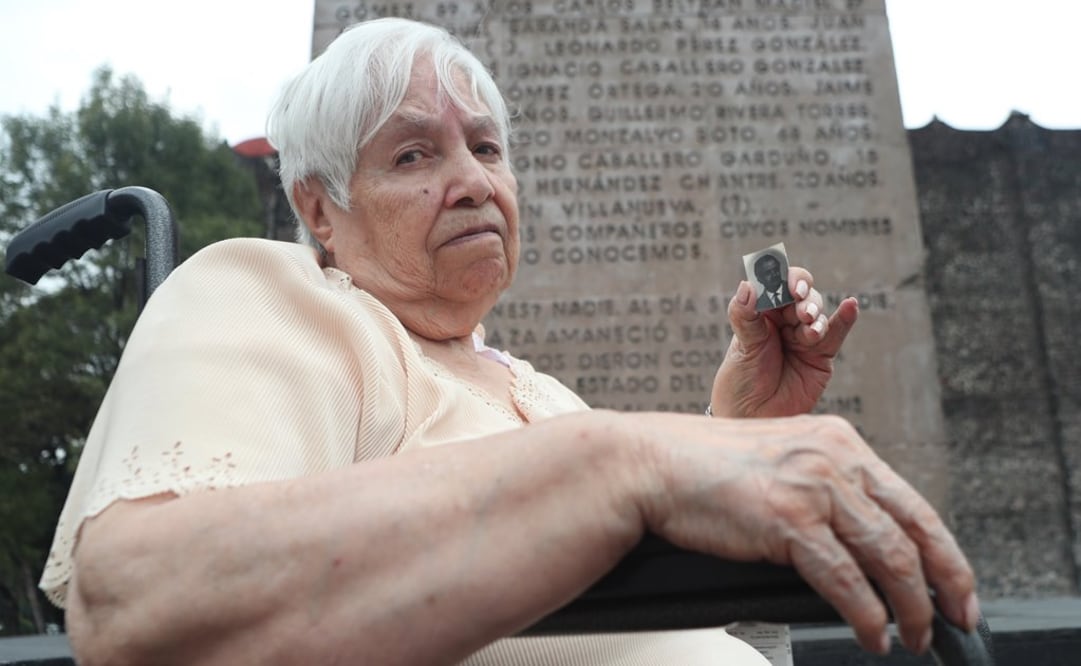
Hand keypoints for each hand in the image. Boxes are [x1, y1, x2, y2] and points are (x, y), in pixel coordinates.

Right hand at [630, 412, 978, 655]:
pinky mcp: (788, 519)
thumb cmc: (703, 470)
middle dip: (947, 585)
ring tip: (912, 637)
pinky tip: (871, 635)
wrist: (650, 464)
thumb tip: (861, 547)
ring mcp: (812, 487)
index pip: (911, 502)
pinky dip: (866, 615)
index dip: (945, 552)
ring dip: (911, 608)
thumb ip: (824, 492)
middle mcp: (834, 458)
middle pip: (914, 530)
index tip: (958, 587)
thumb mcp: (781, 464)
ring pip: (889, 557)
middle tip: (958, 620)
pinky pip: (845, 580)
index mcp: (837, 441)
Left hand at [710, 267, 858, 417]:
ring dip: (816, 316)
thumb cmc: (741, 381)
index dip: (786, 279)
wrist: (753, 417)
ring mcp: (804, 337)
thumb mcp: (741, 346)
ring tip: (808, 330)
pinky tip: (851, 306)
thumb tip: (747, 284)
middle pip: (803, 296)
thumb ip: (745, 315)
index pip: (778, 285)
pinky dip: (845, 319)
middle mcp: (784, 321)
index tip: (789, 287)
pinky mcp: (821, 355)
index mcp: (761, 312)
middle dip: (804, 301)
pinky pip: (836, 334)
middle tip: (800, 313)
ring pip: (818, 314)